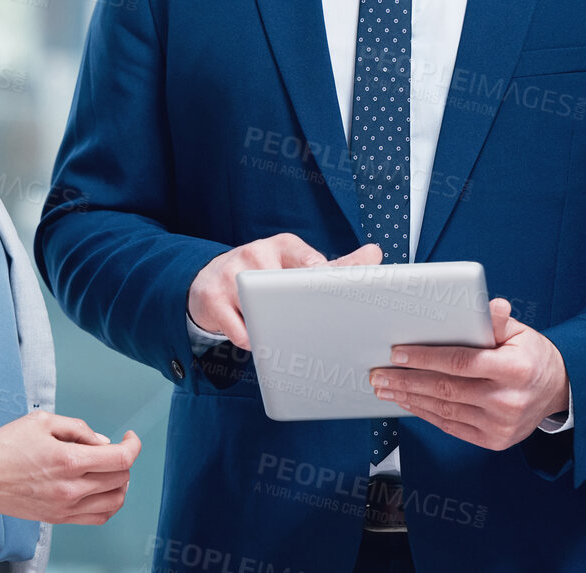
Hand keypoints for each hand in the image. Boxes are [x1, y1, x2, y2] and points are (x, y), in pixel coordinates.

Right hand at [0, 410, 140, 524]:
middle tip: (112, 449)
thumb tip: (102, 442)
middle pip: (121, 478)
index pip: (121, 458)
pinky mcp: (57, 518)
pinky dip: (108, 504)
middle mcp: (70, 488)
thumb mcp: (43, 422)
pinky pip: (98, 518)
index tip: (130, 437)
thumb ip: (78, 429)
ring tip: (109, 470)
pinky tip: (101, 490)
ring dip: (120, 483)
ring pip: (115, 502)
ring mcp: (65, 507)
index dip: (133, 445)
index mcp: (68, 460)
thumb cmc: (4, 447)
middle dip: (124, 460)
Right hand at [188, 233, 381, 349]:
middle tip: (312, 330)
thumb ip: (336, 265)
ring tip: (278, 335)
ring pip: (261, 310)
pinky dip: (253, 341)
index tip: (338, 299)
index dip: (326, 282)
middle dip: (298, 310)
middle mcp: (256, 253)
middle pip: (284, 286)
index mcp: (283, 245)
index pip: (310, 262)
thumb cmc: (265, 277)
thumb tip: (376, 254)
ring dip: (273, 329)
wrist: (209, 284)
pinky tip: (256, 339)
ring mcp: (232, 274)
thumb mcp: (297, 266)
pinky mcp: (212, 298)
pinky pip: (241, 331)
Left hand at [368, 297, 569, 450]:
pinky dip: (426, 414)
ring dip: (410, 399)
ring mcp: (500, 425)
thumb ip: (496, 322)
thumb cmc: (532, 356)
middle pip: (446, 389)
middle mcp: (508, 400)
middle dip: (407, 381)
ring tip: (386, 388)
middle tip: (379, 374)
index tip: (397, 353)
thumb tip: (490, 304)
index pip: (460, 362)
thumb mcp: (520, 332)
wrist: (557, 391)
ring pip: (444, 410)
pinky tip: (409, 403)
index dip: (425, 358)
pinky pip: (451, 426)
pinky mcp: (493, 441)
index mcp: (515, 369)